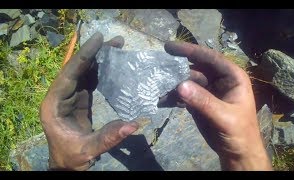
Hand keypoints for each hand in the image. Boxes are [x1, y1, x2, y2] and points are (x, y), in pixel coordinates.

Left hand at [40, 32, 138, 170]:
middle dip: (95, 53)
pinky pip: (89, 80)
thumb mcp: (87, 149)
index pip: (69, 75)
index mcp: (54, 105)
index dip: (84, 56)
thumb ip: (108, 137)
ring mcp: (70, 97)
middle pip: (77, 69)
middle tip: (116, 41)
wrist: (66, 164)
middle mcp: (60, 96)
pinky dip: (101, 71)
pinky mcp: (79, 100)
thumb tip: (133, 125)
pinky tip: (113, 64)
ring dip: (99, 59)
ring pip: (84, 72)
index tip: (98, 40)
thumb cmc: (71, 157)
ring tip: (117, 47)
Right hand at [165, 42, 271, 170]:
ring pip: (187, 81)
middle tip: (157, 66)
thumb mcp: (224, 117)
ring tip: (156, 85)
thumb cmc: (240, 133)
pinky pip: (184, 94)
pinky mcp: (199, 101)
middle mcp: (219, 79)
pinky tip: (161, 99)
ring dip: (172, 83)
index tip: (169, 47)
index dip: (190, 51)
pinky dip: (173, 96)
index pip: (209, 58)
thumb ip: (204, 101)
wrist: (237, 152)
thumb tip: (179, 85)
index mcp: (232, 76)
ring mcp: (208, 90)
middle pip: (195, 67)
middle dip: (176, 68)